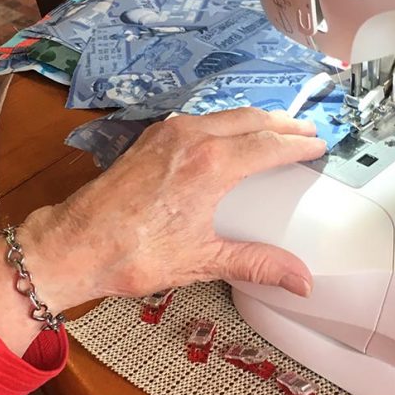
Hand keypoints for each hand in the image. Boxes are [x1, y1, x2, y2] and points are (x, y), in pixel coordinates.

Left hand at [0, 108, 325, 354]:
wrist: (75, 243)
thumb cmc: (132, 254)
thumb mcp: (202, 261)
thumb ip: (257, 265)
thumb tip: (301, 280)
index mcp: (211, 165)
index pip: (269, 145)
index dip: (299, 145)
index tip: (319, 145)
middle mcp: (192, 138)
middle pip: (252, 120)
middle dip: (283, 124)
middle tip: (307, 132)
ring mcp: (168, 133)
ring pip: (225, 114)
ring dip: (255, 119)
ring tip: (276, 128)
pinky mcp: (151, 137)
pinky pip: (201, 118)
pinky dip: (226, 121)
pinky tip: (230, 134)